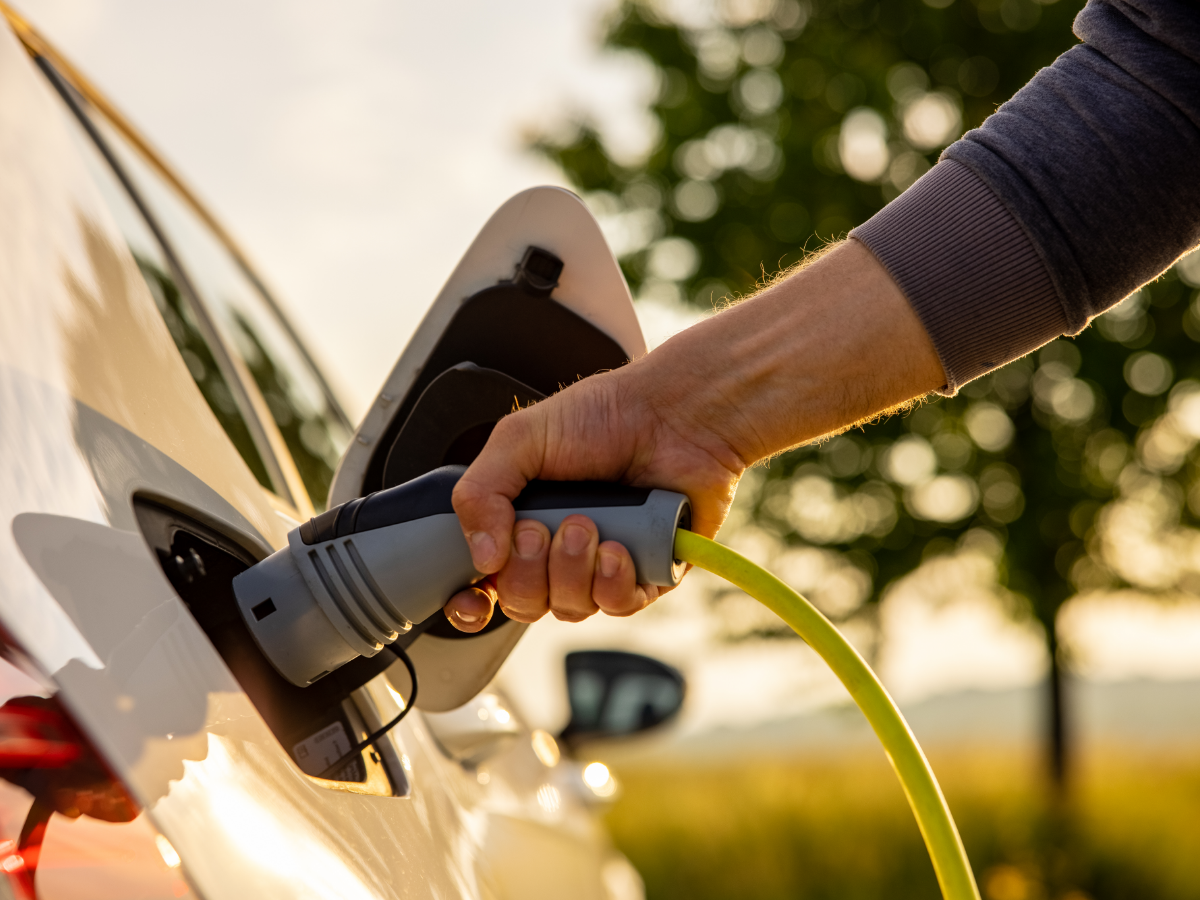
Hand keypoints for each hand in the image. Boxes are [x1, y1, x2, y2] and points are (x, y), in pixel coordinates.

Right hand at [443, 359, 745, 630]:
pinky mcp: (647, 574)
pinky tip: (618, 548)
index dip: (472, 601)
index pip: (485, 583)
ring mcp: (602, 565)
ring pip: (569, 608)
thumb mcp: (519, 439)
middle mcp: (558, 549)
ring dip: (571, 570)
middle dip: (526, 572)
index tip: (472, 598)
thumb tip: (481, 558)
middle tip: (540, 529)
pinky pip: (617, 606)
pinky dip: (612, 583)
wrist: (674, 413)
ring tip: (587, 524)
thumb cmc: (604, 415)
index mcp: (520, 520)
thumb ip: (480, 492)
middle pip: (522, 603)